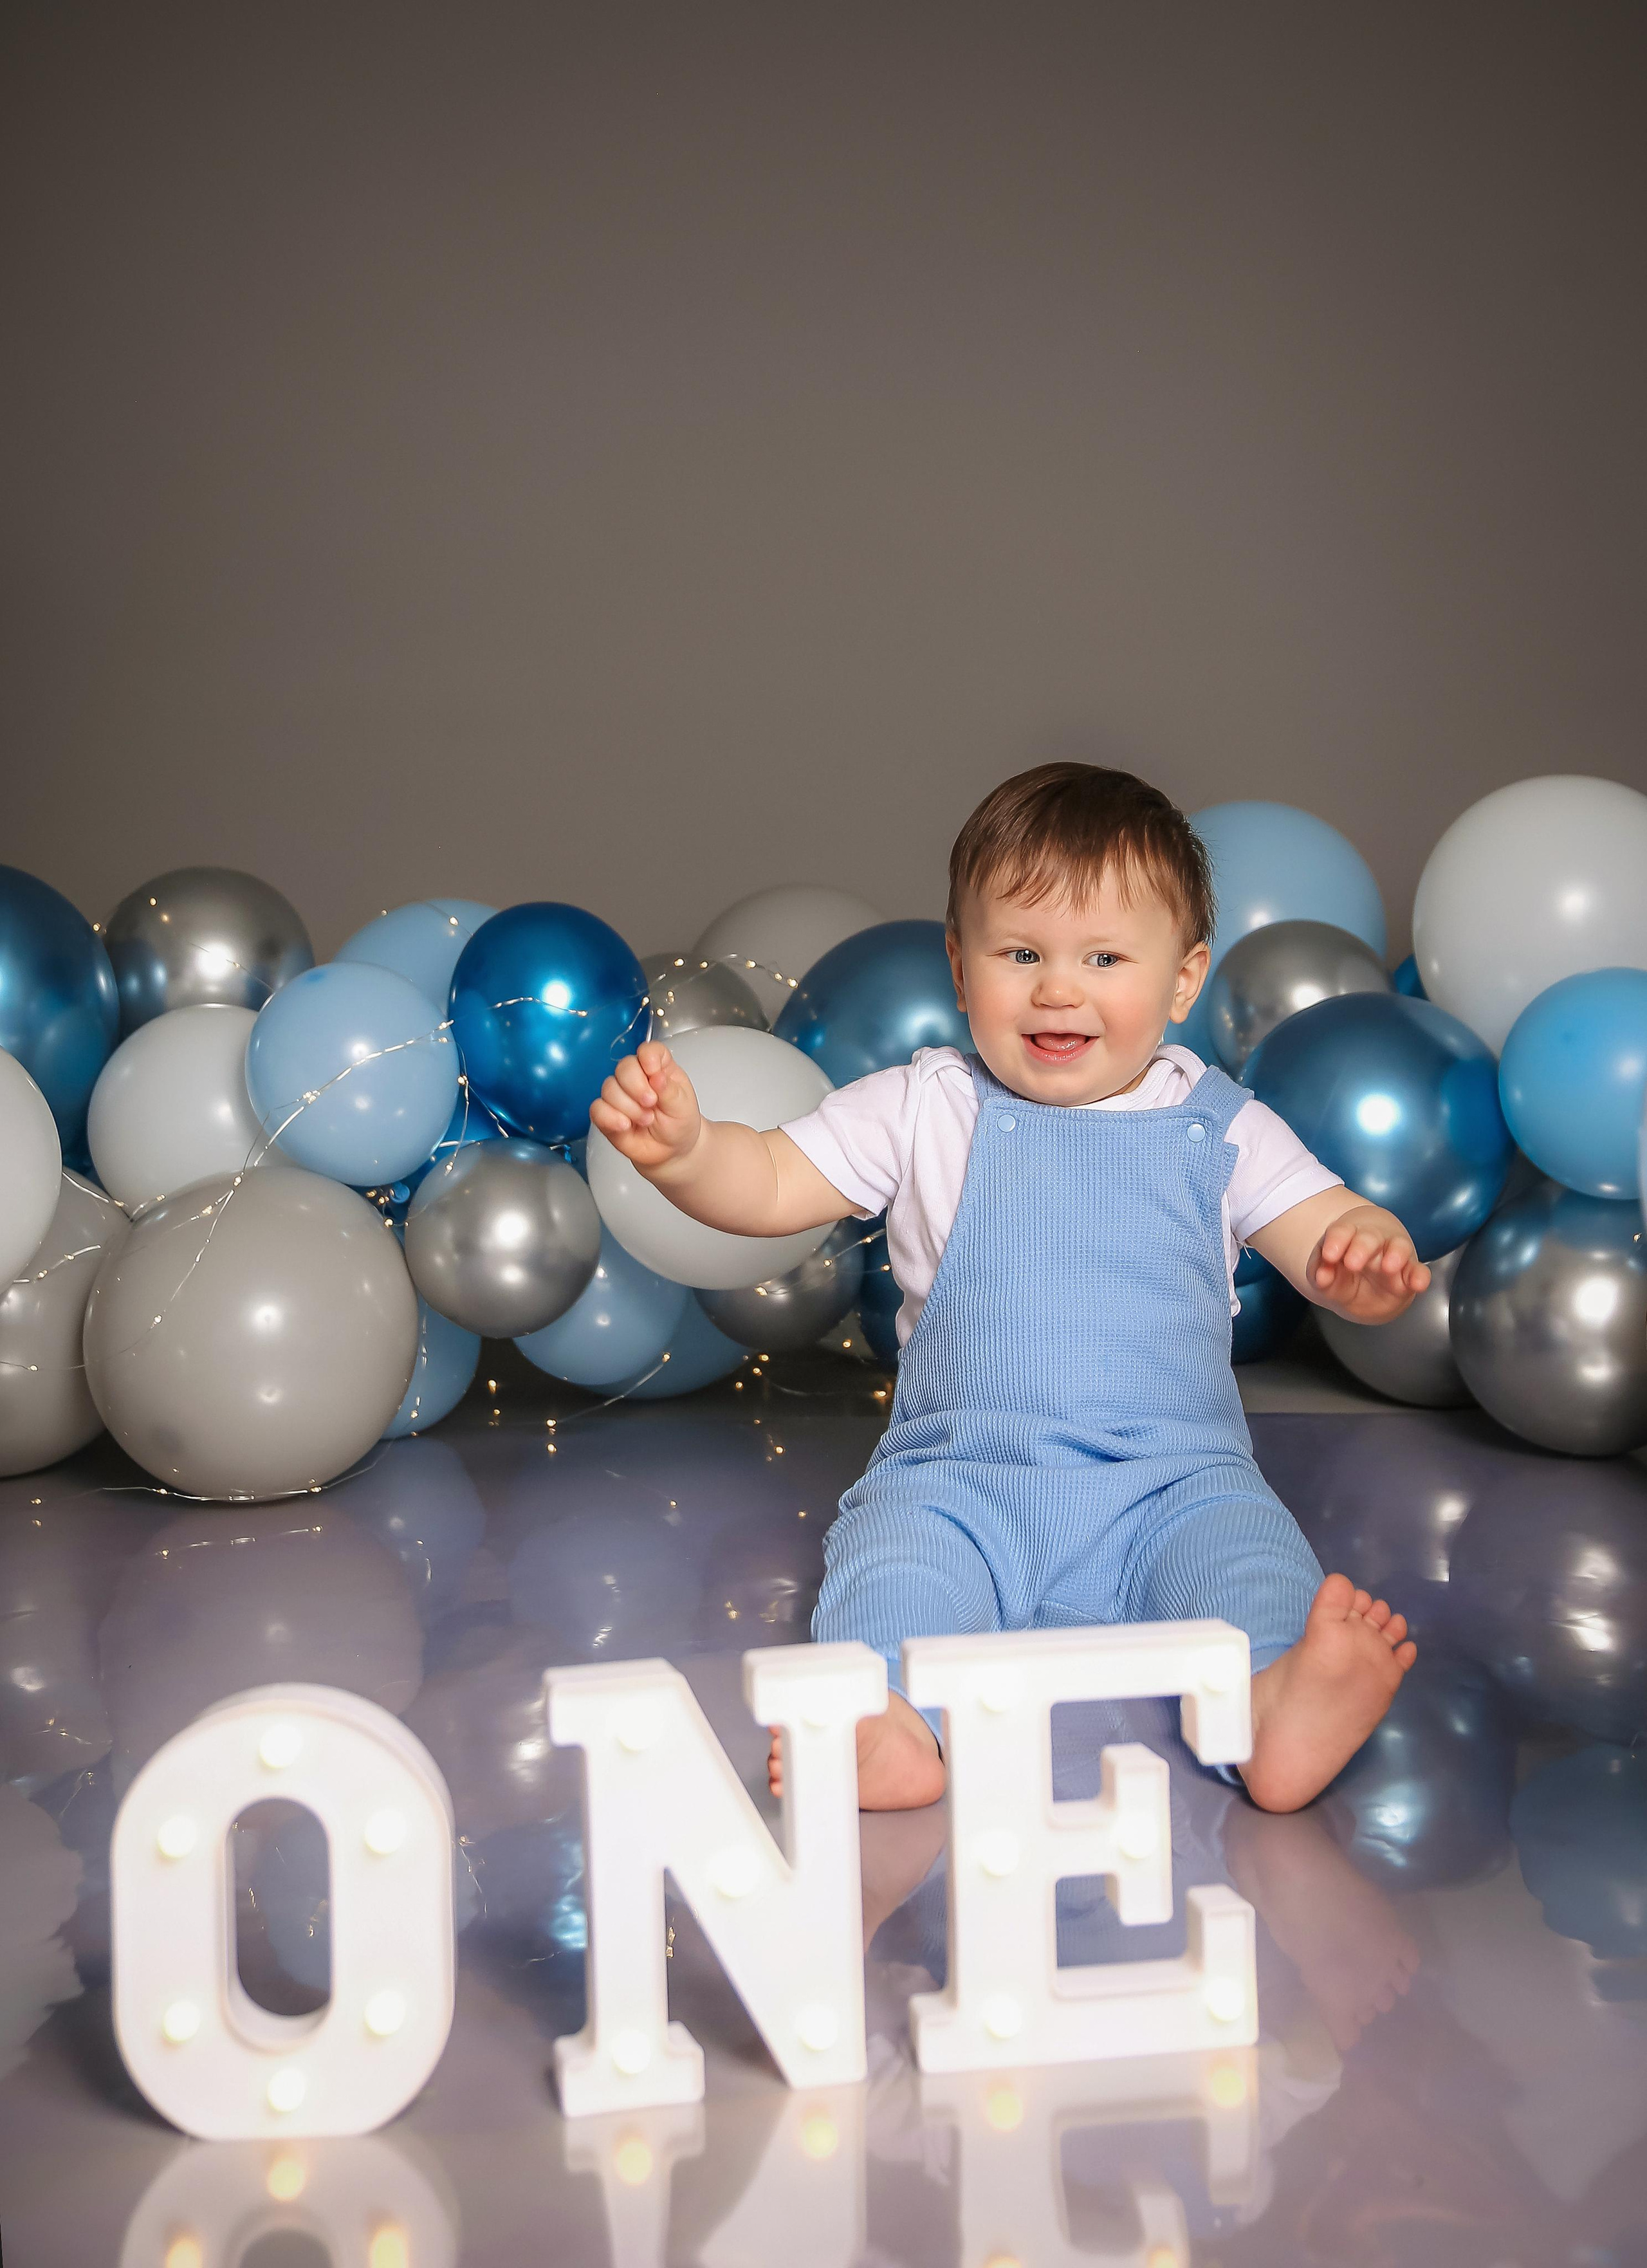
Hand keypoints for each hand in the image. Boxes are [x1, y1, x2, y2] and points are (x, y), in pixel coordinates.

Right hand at [589, 1041, 702, 1176]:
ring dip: (628, 1107)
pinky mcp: (607, 1114)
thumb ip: (669, 1089)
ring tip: (645, 1119)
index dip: (648, 1058)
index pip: (649, 1050)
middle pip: (624, 1066)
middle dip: (637, 1087)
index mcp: (659, 1068)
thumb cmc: (678, 1123)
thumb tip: (657, 1076)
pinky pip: (597, 1109)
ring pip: (609, 1088)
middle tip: (651, 1103)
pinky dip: (610, 1117)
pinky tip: (625, 1125)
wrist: (671, 1151)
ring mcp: (620, 1095)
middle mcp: (637, 1077)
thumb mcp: (683, 1106)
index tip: (655, 1074)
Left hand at [1309, 1206, 1430, 1321]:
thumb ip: (1321, 1275)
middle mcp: (1373, 1241)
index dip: (1336, 1241)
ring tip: (1389, 1266)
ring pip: (1398, 1248)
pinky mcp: (1408, 1274)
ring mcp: (1393, 1256)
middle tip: (1353, 1262)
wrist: (1362, 1288)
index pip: (1342, 1231)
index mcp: (1348, 1235)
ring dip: (1395, 1255)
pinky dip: (1420, 1276)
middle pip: (1369, 1237)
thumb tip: (1322, 1277)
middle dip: (1362, 1247)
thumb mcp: (1326, 1275)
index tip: (1328, 1255)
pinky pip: (1418, 1271)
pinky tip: (1418, 1284)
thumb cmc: (1342, 1273)